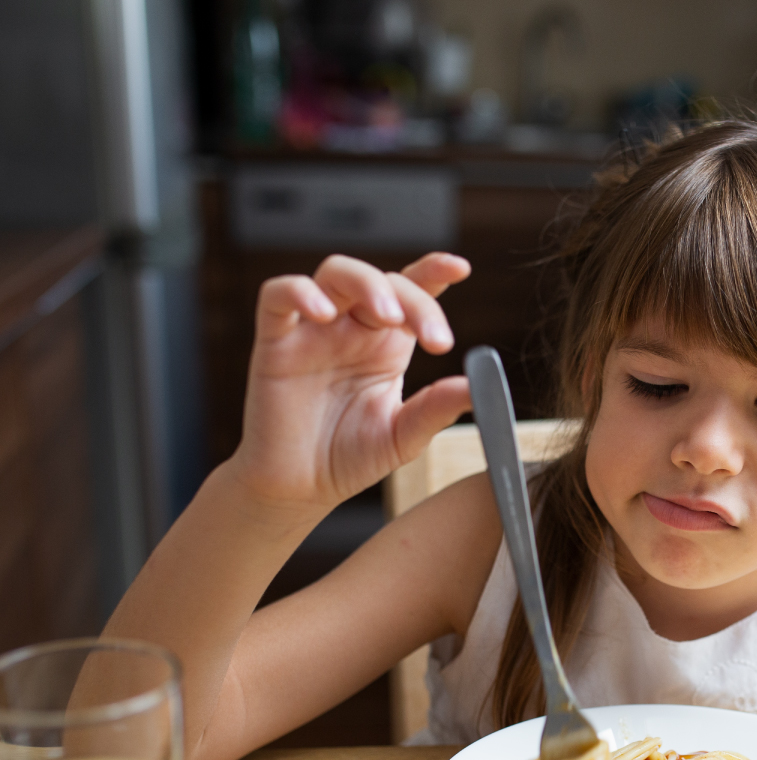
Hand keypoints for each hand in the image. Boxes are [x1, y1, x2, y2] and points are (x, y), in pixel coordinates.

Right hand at [230, 252, 472, 518]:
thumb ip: (436, 409)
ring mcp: (313, 331)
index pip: (412, 292)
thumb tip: (478, 388)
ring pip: (335, 274)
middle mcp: (352, 329)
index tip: (461, 269)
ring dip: (366, 283)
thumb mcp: (402, 437)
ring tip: (387, 316)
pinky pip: (278, 296)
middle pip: (382, 280)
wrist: (298, 490)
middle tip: (434, 339)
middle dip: (412, 299)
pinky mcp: (274, 342)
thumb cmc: (348, 459)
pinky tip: (322, 312)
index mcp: (387, 344)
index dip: (433, 271)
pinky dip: (300, 293)